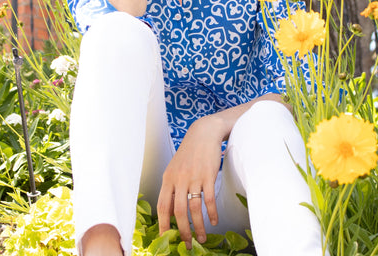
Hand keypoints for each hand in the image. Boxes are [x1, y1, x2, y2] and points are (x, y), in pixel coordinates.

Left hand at [157, 116, 223, 247]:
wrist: (203, 134)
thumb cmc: (189, 153)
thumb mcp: (175, 168)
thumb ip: (173, 188)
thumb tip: (172, 211)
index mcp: (168, 178)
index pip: (163, 205)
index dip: (163, 223)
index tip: (165, 237)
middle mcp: (179, 179)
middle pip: (179, 211)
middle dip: (182, 231)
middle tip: (187, 244)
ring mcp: (194, 178)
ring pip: (194, 208)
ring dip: (199, 226)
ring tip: (202, 238)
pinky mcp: (208, 176)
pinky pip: (209, 200)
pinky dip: (211, 213)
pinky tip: (214, 221)